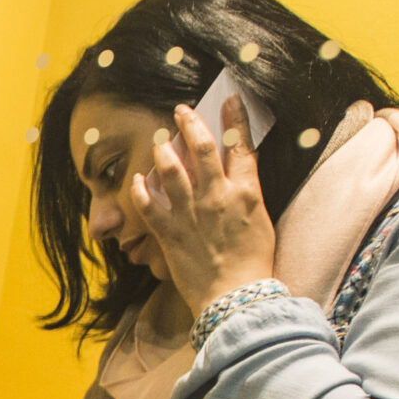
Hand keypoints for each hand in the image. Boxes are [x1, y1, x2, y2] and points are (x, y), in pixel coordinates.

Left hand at [127, 99, 277, 313]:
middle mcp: (216, 196)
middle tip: (181, 110)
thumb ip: (248, 194)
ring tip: (159, 140)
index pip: (241, 145)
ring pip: (171, 170)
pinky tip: (136, 179)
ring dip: (163, 150)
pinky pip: (148, 205)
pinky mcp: (169, 233)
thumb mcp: (261, 222)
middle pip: (201, 148)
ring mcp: (190, 214)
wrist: (236, 297)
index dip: (234, 119)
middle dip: (190, 123)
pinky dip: (140, 189)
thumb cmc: (254, 264)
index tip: (227, 100)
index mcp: (246, 192)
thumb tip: (239, 176)